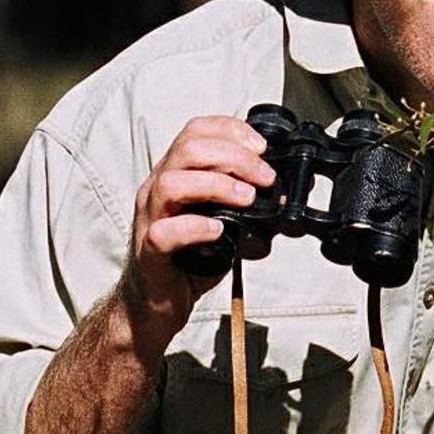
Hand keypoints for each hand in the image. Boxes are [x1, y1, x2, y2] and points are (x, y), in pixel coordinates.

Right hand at [118, 116, 275, 343]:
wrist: (156, 302)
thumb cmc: (189, 257)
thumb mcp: (220, 217)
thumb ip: (243, 199)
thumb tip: (283, 189)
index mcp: (175, 173)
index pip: (195, 130)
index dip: (231, 130)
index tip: (262, 146)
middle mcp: (158, 189)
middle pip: (188, 149)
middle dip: (235, 157)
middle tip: (265, 178)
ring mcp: (150, 219)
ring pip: (172, 184)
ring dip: (217, 185)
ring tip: (247, 199)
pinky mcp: (150, 252)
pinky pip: (164, 232)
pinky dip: (195, 227)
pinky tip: (219, 230)